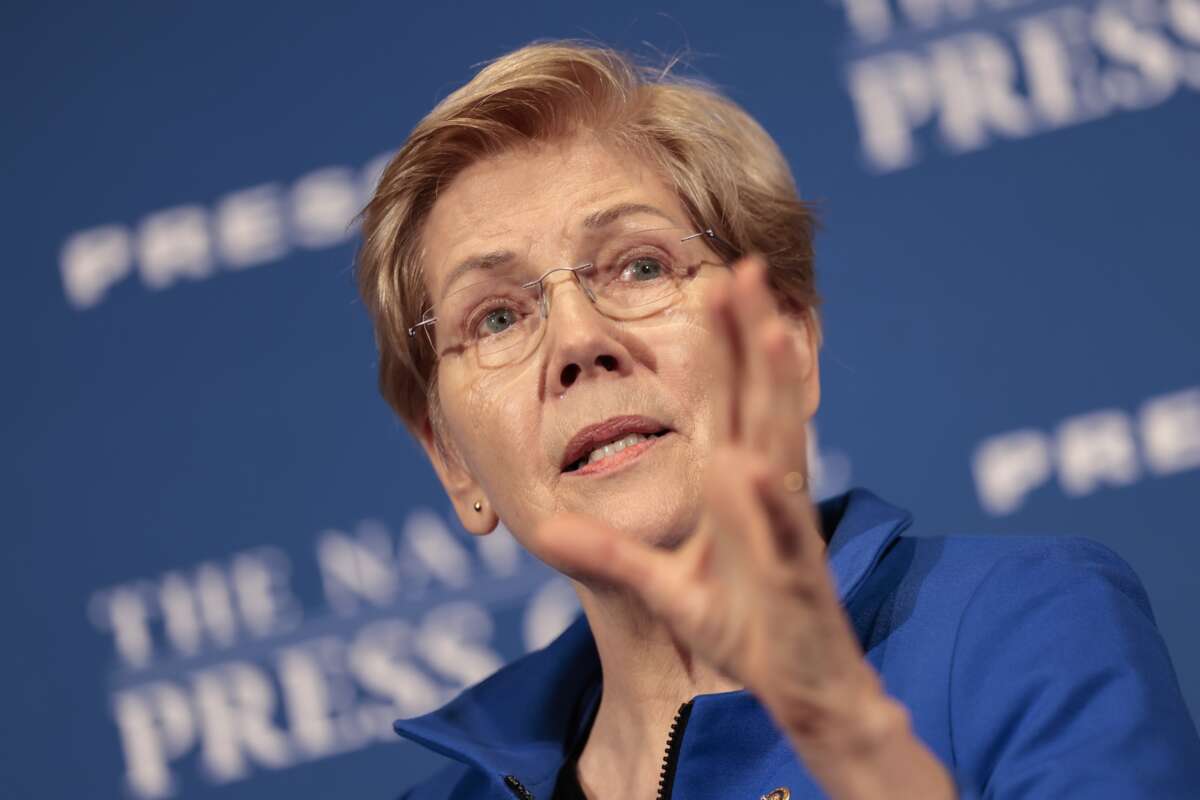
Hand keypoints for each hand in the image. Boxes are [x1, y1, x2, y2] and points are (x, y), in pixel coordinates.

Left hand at [531, 255, 870, 729]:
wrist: (798, 689)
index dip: (726, 341)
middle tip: (742, 270)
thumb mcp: (661, 585)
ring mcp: (783, 532)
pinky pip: (777, 538)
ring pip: (780, 452)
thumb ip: (608, 553)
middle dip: (753, 338)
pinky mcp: (791, 581)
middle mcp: (768, 494)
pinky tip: (748, 468)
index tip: (715, 277)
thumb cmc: (744, 626)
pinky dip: (764, 505)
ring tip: (769, 333)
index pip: (732, 399)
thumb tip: (544, 528)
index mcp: (742, 485)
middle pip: (760, 403)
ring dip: (775, 393)